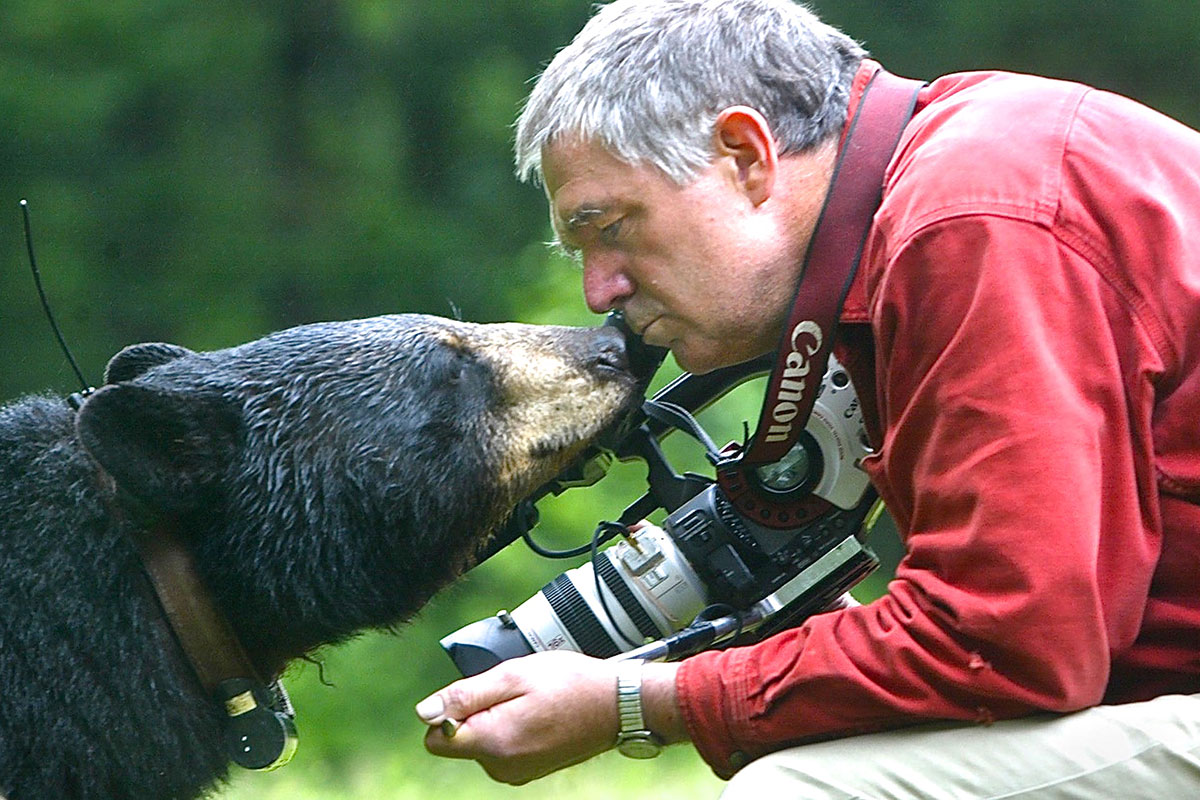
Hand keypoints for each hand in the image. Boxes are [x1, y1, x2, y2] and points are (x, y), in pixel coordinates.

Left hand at [416, 651, 620, 784]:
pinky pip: (501, 748)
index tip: (483, 694)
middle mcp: (501, 767)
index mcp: (493, 743)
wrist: (617, 705)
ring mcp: (516, 773)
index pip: (436, 738)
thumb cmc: (570, 684)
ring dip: (498, 718)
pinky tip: (538, 715)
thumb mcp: (513, 675)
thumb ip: (464, 695)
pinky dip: (513, 729)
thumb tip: (424, 713)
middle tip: (516, 693)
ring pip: (481, 741)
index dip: (451, 710)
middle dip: (479, 711)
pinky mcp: (528, 771)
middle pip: (460, 738)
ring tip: (532, 702)